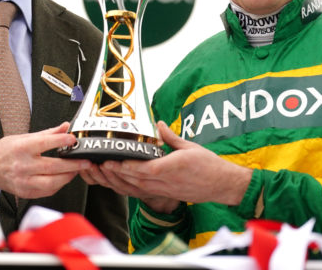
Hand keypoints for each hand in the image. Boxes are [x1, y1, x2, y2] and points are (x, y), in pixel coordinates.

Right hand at [0, 122, 90, 198]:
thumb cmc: (6, 151)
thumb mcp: (23, 137)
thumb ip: (47, 133)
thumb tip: (65, 126)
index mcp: (22, 148)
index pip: (44, 143)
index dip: (60, 141)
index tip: (73, 139)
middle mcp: (23, 165)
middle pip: (52, 166)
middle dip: (73, 164)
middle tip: (85, 161)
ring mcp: (24, 181)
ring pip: (52, 182)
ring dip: (68, 176)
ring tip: (76, 170)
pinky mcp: (26, 192)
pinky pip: (48, 191)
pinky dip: (59, 184)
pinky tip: (63, 178)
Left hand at [82, 121, 251, 211]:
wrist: (222, 185)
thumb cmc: (209, 166)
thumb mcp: (190, 146)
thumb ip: (171, 137)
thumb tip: (159, 124)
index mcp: (171, 168)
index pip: (144, 170)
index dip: (126, 167)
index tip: (111, 161)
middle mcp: (165, 182)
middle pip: (134, 181)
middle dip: (114, 174)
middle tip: (98, 166)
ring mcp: (164, 191)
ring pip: (136, 189)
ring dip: (118, 182)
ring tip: (103, 173)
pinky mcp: (164, 195)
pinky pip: (142, 193)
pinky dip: (128, 188)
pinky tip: (118, 183)